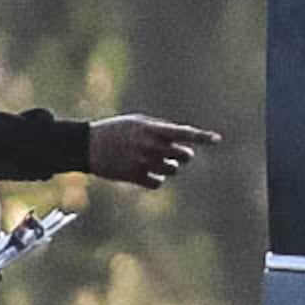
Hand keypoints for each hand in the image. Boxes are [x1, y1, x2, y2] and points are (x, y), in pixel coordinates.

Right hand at [89, 116, 218, 188]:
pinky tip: (146, 172)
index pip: (183, 133)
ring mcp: (143, 162)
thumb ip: (160, 129)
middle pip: (184, 156)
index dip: (201, 136)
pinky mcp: (134, 176)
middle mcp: (150, 145)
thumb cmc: (116, 130)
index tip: (217, 139)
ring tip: (155, 161)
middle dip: (183, 155)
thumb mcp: (137, 121)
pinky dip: (155, 179)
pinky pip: (157, 182)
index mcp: (152, 129)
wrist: (86, 144)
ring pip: (172, 170)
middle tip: (174, 154)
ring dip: (169, 167)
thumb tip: (182, 139)